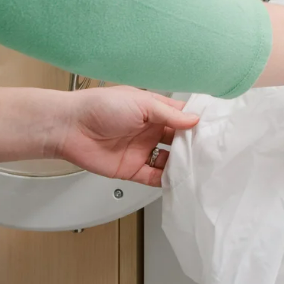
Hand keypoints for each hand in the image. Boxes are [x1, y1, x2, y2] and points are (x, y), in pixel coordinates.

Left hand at [55, 86, 198, 185]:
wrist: (69, 127)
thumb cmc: (100, 107)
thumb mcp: (141, 103)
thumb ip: (169, 115)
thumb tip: (194, 120)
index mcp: (154, 111)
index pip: (182, 117)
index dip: (197, 123)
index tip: (214, 130)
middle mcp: (150, 130)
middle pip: (180, 141)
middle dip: (194, 146)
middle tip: (210, 152)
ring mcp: (142, 150)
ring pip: (170, 160)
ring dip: (182, 164)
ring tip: (197, 168)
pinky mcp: (132, 169)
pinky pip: (154, 177)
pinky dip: (167, 180)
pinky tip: (177, 180)